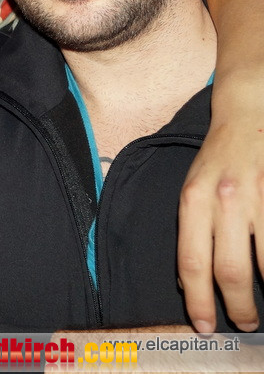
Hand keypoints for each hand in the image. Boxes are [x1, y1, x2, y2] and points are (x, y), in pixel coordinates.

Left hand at [178, 110, 263, 332]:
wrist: (249, 116)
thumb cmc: (217, 160)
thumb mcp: (192, 190)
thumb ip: (191, 233)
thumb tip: (188, 284)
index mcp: (193, 200)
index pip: (191, 262)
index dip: (198, 301)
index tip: (204, 326)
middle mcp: (225, 200)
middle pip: (230, 271)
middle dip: (237, 307)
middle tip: (243, 323)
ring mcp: (260, 197)